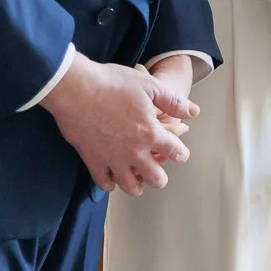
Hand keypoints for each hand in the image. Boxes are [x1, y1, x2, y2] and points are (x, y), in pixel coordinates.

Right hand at [42, 53, 197, 195]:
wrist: (76, 89)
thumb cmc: (113, 83)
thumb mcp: (149, 86)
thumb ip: (174, 101)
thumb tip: (194, 112)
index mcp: (151, 133)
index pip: (175, 153)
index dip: (181, 154)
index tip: (180, 153)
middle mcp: (134, 152)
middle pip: (155, 178)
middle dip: (160, 177)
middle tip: (158, 172)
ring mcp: (112, 159)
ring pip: (130, 186)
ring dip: (137, 185)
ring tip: (138, 180)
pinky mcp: (92, 161)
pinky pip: (104, 183)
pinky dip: (110, 184)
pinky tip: (112, 179)